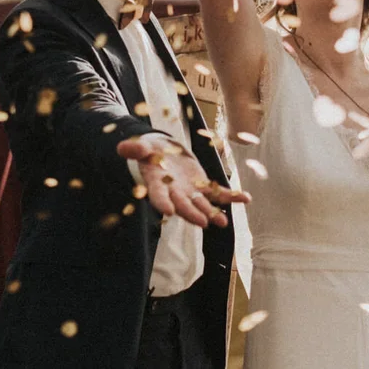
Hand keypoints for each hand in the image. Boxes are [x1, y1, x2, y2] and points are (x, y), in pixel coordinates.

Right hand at [117, 134, 250, 227]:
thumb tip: (124, 147)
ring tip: (223, 222)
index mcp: (157, 184)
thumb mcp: (142, 146)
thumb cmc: (150, 150)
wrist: (163, 152)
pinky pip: (219, 194)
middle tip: (202, 222)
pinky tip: (245, 198)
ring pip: (202, 205)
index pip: (158, 195)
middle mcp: (174, 193)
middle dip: (192, 213)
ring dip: (213, 213)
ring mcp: (190, 192)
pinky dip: (232, 197)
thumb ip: (136, 149)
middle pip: (183, 205)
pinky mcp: (204, 187)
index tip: (167, 211)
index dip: (162, 202)